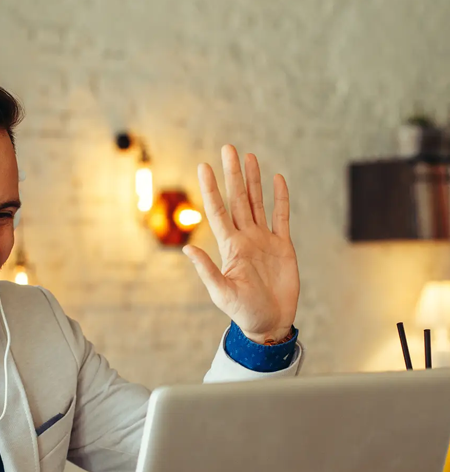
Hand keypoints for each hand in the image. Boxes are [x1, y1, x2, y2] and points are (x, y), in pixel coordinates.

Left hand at [183, 145, 299, 343]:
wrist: (269, 323)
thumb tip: (187, 248)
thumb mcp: (222, 292)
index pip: (219, 211)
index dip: (211, 189)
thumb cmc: (243, 312)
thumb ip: (207, 270)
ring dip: (253, 180)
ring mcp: (264, 240)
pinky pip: (282, 217)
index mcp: (230, 247)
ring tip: (249, 157)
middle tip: (228, 148)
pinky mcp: (283, 246)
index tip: (204, 166)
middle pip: (238, 199)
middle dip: (233, 174)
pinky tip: (277, 179)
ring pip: (258, 203)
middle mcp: (245, 238)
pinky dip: (280, 198)